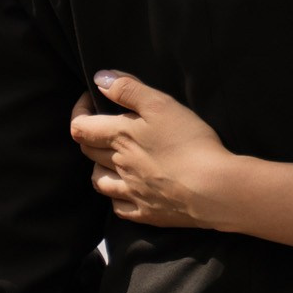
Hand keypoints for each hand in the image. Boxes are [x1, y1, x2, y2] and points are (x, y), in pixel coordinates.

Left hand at [70, 71, 234, 227]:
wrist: (213, 188)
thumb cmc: (189, 142)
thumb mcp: (161, 104)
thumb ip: (128, 89)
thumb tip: (99, 79)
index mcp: (120, 137)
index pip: (80, 126)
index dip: (79, 111)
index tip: (92, 100)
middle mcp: (119, 166)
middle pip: (88, 152)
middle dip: (91, 135)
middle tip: (107, 125)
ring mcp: (131, 192)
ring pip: (99, 181)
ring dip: (99, 167)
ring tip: (112, 159)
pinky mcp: (146, 213)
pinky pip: (119, 208)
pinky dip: (117, 198)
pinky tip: (127, 191)